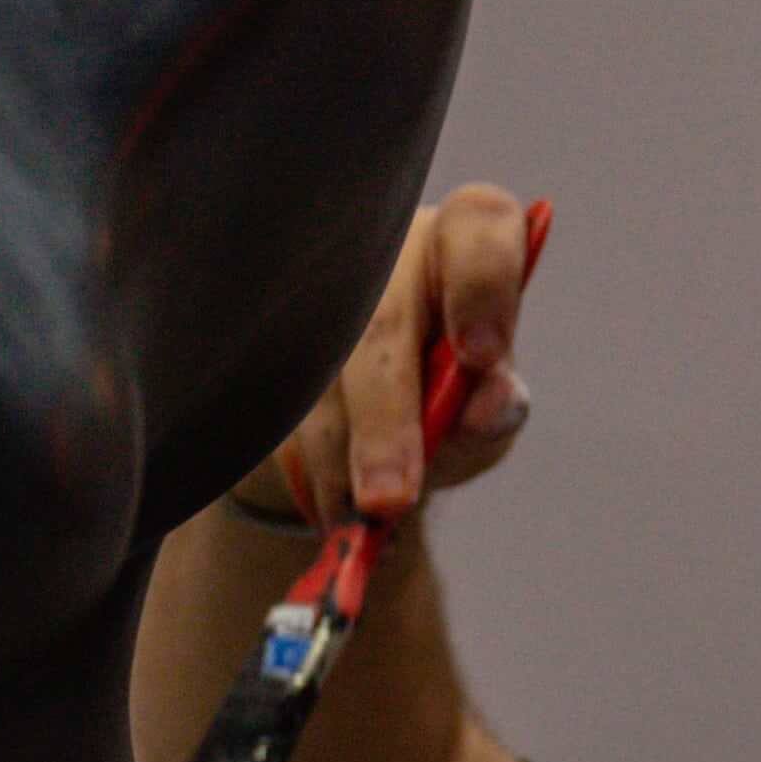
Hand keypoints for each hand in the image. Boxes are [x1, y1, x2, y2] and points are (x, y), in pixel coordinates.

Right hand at [254, 184, 544, 526]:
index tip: (480, 358)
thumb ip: (494, 407)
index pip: (477, 238)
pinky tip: (336, 506)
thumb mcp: (489, 404)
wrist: (377, 404)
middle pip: (381, 326)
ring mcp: (318, 286)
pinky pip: (277, 407)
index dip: (481, 293)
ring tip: (365, 523)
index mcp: (464, 239)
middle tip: (390, 498)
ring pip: (319, 378)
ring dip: (339, 461)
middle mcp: (388, 247)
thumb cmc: (451, 388)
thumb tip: (492, 406)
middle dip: (385, 421)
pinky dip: (309, 470)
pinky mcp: (265, 335)